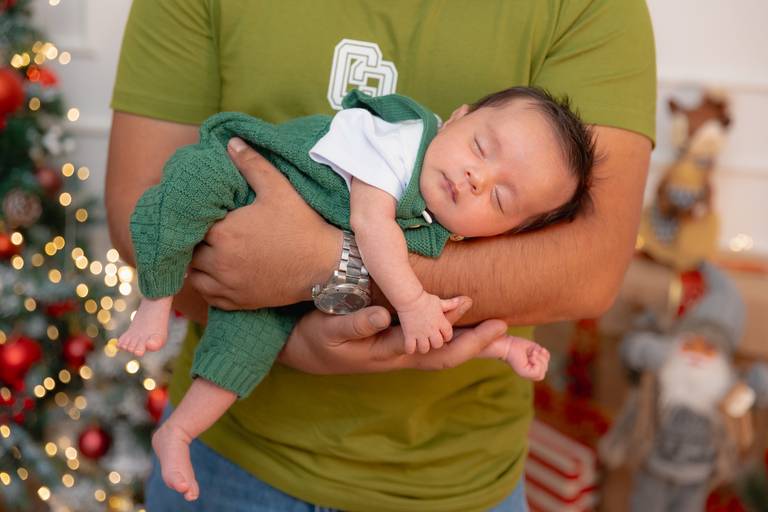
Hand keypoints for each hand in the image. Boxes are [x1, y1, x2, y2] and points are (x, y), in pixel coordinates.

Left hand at [187, 137, 341, 309]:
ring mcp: (228, 286)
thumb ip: (252, 164)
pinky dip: (208, 285)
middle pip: (189, 250)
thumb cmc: (302, 226)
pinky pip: (208, 296)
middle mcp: (219, 263)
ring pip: (193, 275)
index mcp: (223, 233)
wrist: (325, 266)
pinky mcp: (238, 302)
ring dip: (198, 264)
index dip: (197, 218)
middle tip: (210, 231)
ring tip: (212, 251)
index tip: (208, 214)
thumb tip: (231, 142)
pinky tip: (219, 272)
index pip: (191, 225)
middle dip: (196, 240)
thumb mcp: (279, 189)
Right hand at [278, 297, 511, 373]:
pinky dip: (455, 332)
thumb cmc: (316, 340)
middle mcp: (403, 355)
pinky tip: (469, 321)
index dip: (459, 333)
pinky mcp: (398, 341)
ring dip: (473, 342)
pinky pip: (434, 341)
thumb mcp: (329, 332)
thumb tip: (383, 314)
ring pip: (445, 351)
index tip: (482, 314)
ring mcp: (402, 351)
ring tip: (501, 329)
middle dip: (480, 346)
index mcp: (390, 354)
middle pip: (448, 356)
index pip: (433, 347)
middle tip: (507, 329)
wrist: (303, 351)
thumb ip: (355, 325)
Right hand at [397, 292, 458, 353]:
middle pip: (438, 344)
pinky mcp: (410, 334)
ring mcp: (421, 333)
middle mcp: (432, 330)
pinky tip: (410, 344)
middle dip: (435, 343)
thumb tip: (466, 299)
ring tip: (420, 343)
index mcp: (441, 322)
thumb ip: (451, 304)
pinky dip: (410, 348)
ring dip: (423, 347)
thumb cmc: (425, 298)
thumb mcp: (439, 302)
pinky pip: (410, 348)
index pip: (448, 336)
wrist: (410, 298)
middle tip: (430, 339)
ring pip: (425, 348)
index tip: (441, 334)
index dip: (445, 336)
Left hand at [487, 338, 549, 380]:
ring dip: (540, 361)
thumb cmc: (519, 345)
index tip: (539, 350)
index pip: (544, 368)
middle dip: (543, 359)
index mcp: (531, 368)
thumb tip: (545, 356)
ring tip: (532, 354)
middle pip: (545, 371)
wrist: (508, 344)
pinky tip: (531, 356)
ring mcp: (526, 374)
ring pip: (542, 374)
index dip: (545, 359)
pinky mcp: (523, 373)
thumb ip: (542, 355)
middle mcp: (528, 373)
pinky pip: (537, 372)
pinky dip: (537, 363)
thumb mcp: (535, 349)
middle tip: (534, 352)